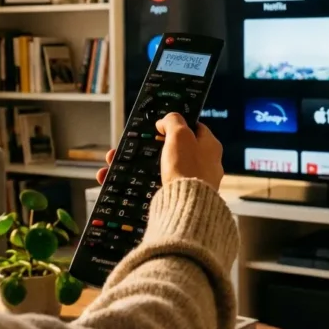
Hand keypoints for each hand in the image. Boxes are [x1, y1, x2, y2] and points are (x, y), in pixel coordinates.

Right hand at [94, 113, 223, 190]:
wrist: (187, 207)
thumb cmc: (187, 167)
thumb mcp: (180, 134)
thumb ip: (173, 121)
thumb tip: (165, 122)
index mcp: (211, 147)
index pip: (195, 128)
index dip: (177, 124)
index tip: (160, 126)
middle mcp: (206, 165)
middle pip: (176, 149)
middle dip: (152, 147)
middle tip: (136, 146)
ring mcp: (194, 182)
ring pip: (162, 168)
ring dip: (140, 165)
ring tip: (118, 165)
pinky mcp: (181, 198)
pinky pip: (157, 186)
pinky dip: (140, 183)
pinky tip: (123, 182)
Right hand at [157, 113, 223, 190]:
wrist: (188, 203)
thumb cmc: (186, 167)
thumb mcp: (178, 135)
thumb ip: (173, 121)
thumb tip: (166, 121)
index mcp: (213, 144)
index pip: (197, 126)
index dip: (179, 124)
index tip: (166, 128)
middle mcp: (215, 161)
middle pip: (193, 146)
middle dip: (177, 145)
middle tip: (162, 145)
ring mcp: (208, 178)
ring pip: (190, 163)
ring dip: (177, 162)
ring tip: (164, 163)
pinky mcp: (200, 193)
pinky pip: (187, 179)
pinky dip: (178, 177)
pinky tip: (168, 179)